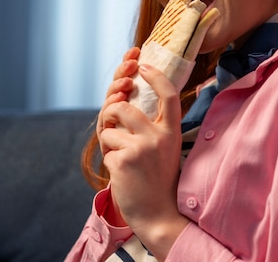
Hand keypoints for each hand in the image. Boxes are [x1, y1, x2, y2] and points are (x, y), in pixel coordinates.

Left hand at [97, 49, 189, 258]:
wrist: (159, 214)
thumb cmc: (158, 179)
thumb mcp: (165, 148)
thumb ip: (151, 125)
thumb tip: (123, 98)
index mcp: (172, 131)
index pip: (168, 94)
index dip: (155, 76)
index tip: (142, 64)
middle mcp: (159, 135)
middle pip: (123, 106)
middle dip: (110, 113)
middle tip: (114, 124)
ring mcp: (142, 147)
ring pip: (108, 126)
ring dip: (108, 140)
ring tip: (121, 155)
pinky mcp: (124, 160)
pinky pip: (105, 146)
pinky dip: (109, 158)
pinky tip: (123, 172)